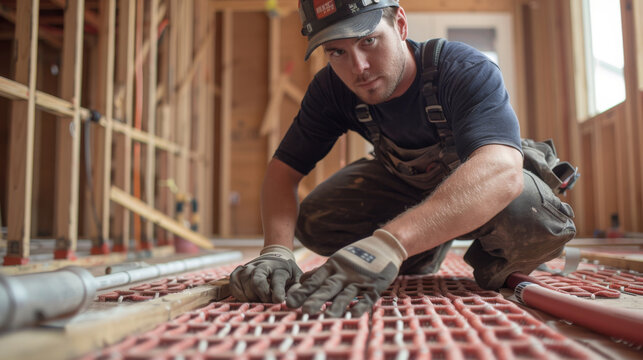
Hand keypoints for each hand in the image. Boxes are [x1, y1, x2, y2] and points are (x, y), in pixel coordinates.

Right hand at [230, 245, 302, 302]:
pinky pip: (234, 282)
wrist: (275, 258)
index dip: (277, 291)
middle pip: (257, 279)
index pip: (278, 279)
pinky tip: (246, 297)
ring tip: (258, 299)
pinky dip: (238, 292)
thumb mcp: (297, 279)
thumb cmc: (287, 274)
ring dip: (250, 295)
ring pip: (244, 281)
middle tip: (266, 301)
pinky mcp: (239, 271)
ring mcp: (249, 267)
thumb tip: (292, 302)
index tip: (278, 300)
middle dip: (261, 293)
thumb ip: (297, 290)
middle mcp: (263, 264)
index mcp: (280, 267)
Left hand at [286, 229, 407, 316]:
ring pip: (346, 294)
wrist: (384, 245)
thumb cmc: (357, 256)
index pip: (314, 281)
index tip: (289, 302)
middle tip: (305, 311)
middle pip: (328, 288)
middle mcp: (344, 274)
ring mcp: (359, 280)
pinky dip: (361, 306)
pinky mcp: (374, 286)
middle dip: (316, 299)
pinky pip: (367, 297)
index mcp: (333, 267)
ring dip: (337, 306)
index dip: (302, 291)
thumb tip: (303, 280)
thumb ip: (320, 272)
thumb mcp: (337, 260)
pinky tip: (353, 315)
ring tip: (328, 317)